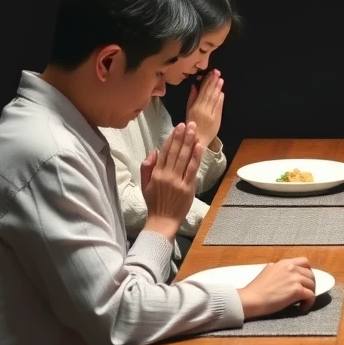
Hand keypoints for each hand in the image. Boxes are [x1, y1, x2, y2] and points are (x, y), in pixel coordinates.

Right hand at [140, 121, 203, 236]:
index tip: (177, 127)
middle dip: (182, 136)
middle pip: (175, 152)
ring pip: (183, 158)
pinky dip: (195, 157)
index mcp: (156, 173)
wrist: (162, 221)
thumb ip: (147, 167)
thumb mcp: (145, 184)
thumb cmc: (154, 202)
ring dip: (189, 142)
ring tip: (194, 130)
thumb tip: (154, 151)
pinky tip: (199, 146)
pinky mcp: (187, 187)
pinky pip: (191, 169)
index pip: (165, 152)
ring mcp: (177, 181)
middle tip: (188, 123)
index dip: (172, 138)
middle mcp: (166, 175)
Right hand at [185, 69, 223, 147]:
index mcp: (195, 107)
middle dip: (213, 82)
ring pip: (215, 99)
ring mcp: (211, 114)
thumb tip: (194, 87)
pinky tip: (221, 92)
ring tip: (220, 80)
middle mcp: (203, 110)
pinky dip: (220, 99)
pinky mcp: (217, 119)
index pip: (202, 92)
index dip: (207, 82)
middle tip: (217, 72)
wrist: (197, 141)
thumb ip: (191, 99)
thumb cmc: (191, 126)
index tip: (210, 74)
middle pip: (209, 93)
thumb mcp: (188, 111)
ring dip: (218, 88)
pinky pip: (219, 107)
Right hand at [237, 258, 316, 317]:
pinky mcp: (296, 290)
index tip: (305, 280)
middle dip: (310, 284)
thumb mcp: (268, 271)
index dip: (308, 271)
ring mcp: (295, 278)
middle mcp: (291, 268)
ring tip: (303, 302)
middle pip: (310, 274)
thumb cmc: (256, 289)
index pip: (304, 262)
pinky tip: (302, 308)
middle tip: (305, 293)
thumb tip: (285, 274)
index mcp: (284, 263)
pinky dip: (309, 302)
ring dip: (310, 293)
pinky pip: (311, 295)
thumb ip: (279, 269)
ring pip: (312, 285)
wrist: (251, 299)